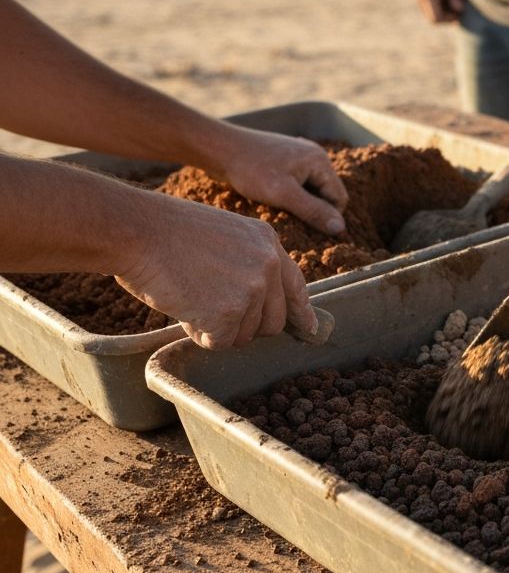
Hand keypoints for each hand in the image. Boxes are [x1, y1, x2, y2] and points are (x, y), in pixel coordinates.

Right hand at [117, 191, 315, 349]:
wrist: (137, 230)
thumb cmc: (167, 232)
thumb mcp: (225, 234)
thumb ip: (249, 262)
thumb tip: (260, 301)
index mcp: (268, 242)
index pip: (295, 285)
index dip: (300, 312)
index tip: (308, 329)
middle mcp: (268, 266)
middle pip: (272, 322)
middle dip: (246, 326)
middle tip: (212, 308)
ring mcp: (252, 290)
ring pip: (245, 335)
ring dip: (218, 327)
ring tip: (191, 295)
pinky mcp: (229, 313)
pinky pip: (219, 342)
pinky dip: (198, 334)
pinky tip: (183, 306)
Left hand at [205, 124, 347, 235]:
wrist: (218, 148)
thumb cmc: (250, 170)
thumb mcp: (284, 194)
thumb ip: (314, 211)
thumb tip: (340, 228)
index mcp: (319, 161)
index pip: (339, 198)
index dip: (327, 216)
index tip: (305, 227)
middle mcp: (314, 156)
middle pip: (327, 194)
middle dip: (313, 209)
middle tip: (290, 218)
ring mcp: (299, 157)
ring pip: (311, 190)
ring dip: (300, 204)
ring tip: (279, 207)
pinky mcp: (285, 161)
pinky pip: (298, 184)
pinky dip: (291, 195)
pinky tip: (273, 198)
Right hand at [412, 0, 463, 22]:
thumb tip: (460, 11)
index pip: (437, 18)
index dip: (449, 19)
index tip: (459, 14)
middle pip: (432, 19)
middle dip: (445, 18)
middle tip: (457, 14)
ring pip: (429, 14)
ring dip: (441, 13)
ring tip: (453, 7)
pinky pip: (427, 7)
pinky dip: (436, 8)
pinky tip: (446, 1)